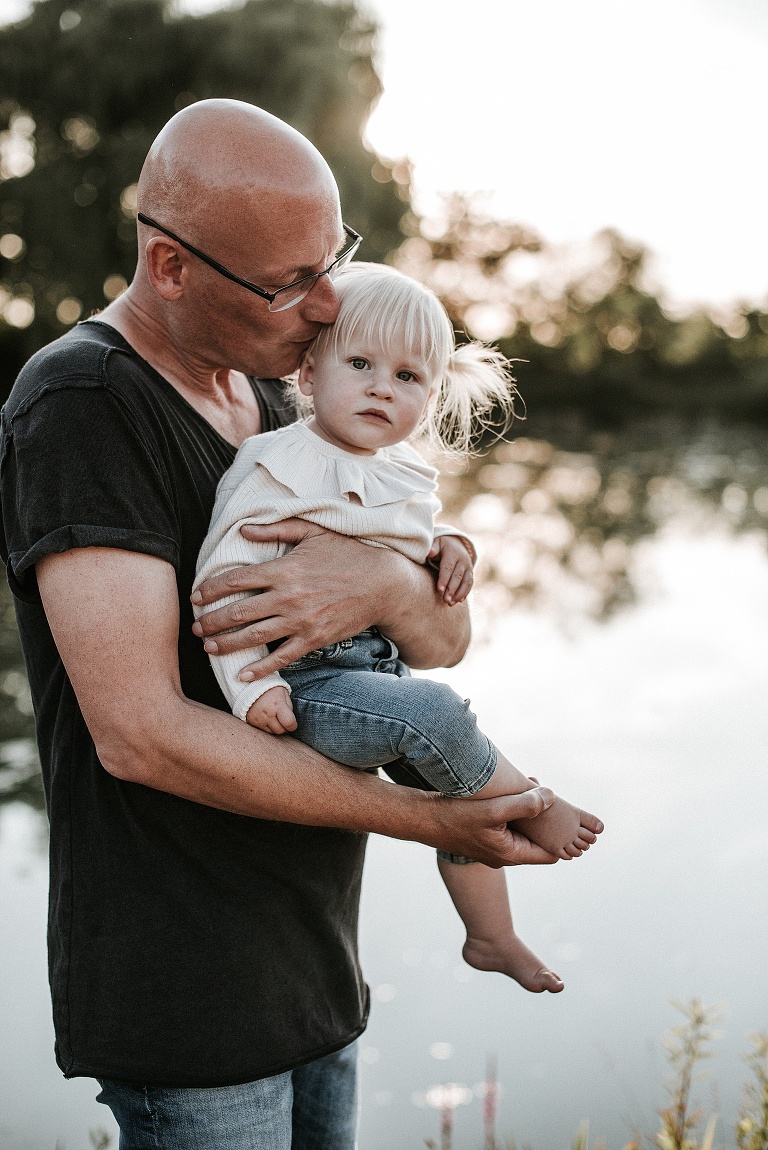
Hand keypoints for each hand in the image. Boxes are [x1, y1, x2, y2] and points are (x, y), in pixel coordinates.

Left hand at [192, 520, 396, 679]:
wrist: (383, 584)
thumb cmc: (348, 553)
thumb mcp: (313, 532)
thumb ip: (277, 529)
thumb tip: (243, 529)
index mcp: (284, 568)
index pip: (236, 580)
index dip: (211, 589)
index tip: (196, 597)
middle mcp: (288, 596)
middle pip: (238, 612)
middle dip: (211, 621)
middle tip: (195, 627)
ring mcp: (301, 621)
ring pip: (254, 636)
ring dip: (227, 644)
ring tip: (209, 648)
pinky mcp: (314, 639)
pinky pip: (281, 657)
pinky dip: (260, 668)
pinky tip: (243, 675)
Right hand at [245, 686, 296, 734]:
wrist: (250, 686)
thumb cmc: (271, 689)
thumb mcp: (284, 693)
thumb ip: (289, 707)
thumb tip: (292, 721)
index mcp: (277, 705)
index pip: (289, 723)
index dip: (293, 725)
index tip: (293, 723)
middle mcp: (267, 713)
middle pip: (280, 731)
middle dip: (284, 727)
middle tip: (283, 719)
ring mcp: (258, 719)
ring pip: (271, 733)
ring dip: (275, 727)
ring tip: (274, 717)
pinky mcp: (251, 722)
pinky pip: (262, 731)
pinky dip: (266, 727)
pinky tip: (266, 718)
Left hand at [428, 536, 473, 604]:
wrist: (456, 544)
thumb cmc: (441, 546)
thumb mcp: (437, 543)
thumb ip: (433, 548)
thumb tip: (430, 552)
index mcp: (453, 553)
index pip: (448, 568)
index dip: (444, 579)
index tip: (439, 590)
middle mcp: (463, 560)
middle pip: (457, 577)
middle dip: (452, 589)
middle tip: (445, 600)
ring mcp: (468, 567)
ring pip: (466, 582)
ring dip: (459, 594)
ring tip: (450, 604)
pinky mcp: (471, 573)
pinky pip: (469, 584)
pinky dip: (465, 593)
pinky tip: (459, 601)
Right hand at [431, 787, 559, 867]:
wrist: (420, 819)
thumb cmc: (454, 817)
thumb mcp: (493, 810)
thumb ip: (524, 805)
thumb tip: (551, 797)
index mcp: (511, 854)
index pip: (550, 853)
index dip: (561, 836)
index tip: (565, 814)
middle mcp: (504, 855)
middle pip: (537, 839)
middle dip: (545, 817)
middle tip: (545, 791)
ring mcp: (493, 846)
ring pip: (522, 830)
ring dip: (529, 810)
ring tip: (531, 785)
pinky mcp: (483, 835)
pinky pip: (508, 825)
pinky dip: (514, 810)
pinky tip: (512, 790)